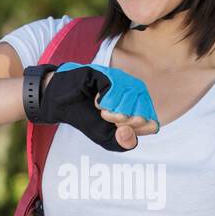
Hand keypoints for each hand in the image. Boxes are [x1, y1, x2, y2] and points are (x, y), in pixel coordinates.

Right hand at [32, 62, 158, 151]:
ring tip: (101, 110)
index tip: (120, 130)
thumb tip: (130, 132)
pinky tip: (96, 100)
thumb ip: (123, 142)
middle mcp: (135, 93)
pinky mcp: (108, 73)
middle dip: (123, 122)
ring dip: (113, 111)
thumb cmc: (87, 117)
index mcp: (138, 109)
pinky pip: (114, 88)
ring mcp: (123, 81)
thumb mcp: (106, 138)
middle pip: (143, 112)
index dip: (137, 131)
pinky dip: (103, 100)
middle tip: (106, 119)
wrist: (62, 105)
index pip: (152, 124)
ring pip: (131, 99)